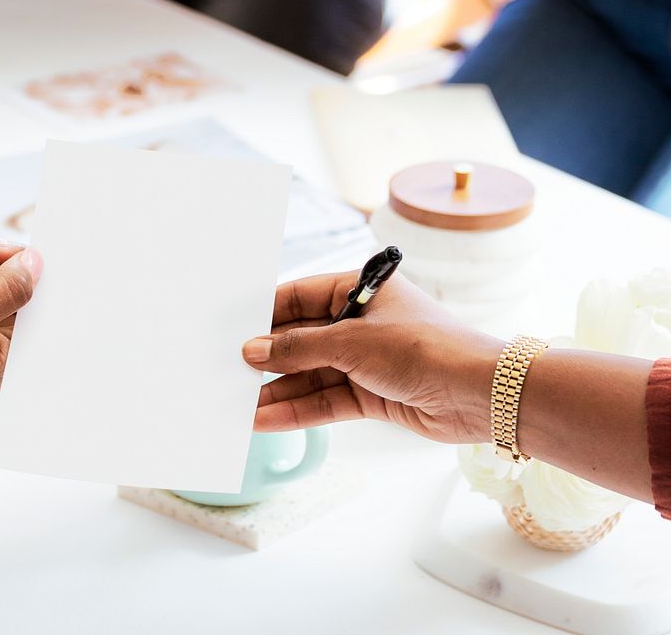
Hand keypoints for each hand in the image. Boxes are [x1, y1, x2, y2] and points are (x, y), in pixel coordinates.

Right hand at [241, 272, 501, 443]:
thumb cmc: (425, 347)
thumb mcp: (352, 341)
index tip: (234, 330)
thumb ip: (298, 348)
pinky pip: (326, 400)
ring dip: (278, 391)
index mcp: (360, 290)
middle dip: (268, 359)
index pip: (300, 296)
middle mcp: (361, 323)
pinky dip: (299, 410)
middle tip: (229, 372)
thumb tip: (253, 350)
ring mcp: (366, 360)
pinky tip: (267, 418)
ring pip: (310, 375)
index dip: (266, 314)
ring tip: (240, 405)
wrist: (479, 393)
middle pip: (302, 339)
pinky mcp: (372, 394)